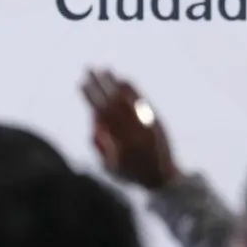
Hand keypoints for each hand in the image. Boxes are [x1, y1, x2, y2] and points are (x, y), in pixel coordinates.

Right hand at [80, 67, 177, 190]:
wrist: (163, 178)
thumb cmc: (131, 174)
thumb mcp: (110, 167)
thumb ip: (100, 147)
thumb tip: (93, 126)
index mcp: (121, 141)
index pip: (102, 113)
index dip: (92, 96)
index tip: (82, 83)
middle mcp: (135, 130)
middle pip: (114, 102)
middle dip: (100, 84)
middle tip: (89, 69)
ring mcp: (147, 124)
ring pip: (129, 99)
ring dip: (116, 83)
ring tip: (105, 70)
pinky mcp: (156, 120)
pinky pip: (143, 102)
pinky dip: (133, 91)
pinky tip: (124, 80)